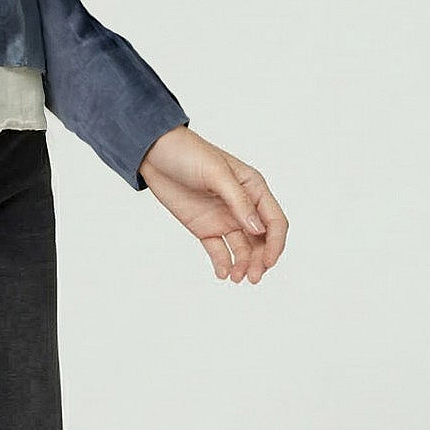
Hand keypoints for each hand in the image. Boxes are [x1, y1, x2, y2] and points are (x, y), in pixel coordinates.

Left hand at [138, 126, 286, 283]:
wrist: (153, 152)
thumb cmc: (188, 152)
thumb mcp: (216, 173)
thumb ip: (238, 201)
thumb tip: (258, 229)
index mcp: (252, 188)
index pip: (274, 221)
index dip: (275, 243)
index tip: (267, 261)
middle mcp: (242, 206)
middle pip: (261, 240)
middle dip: (260, 260)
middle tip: (252, 277)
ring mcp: (223, 218)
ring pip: (242, 249)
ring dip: (243, 265)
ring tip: (235, 277)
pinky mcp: (204, 227)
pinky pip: (219, 250)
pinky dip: (223, 263)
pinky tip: (222, 273)